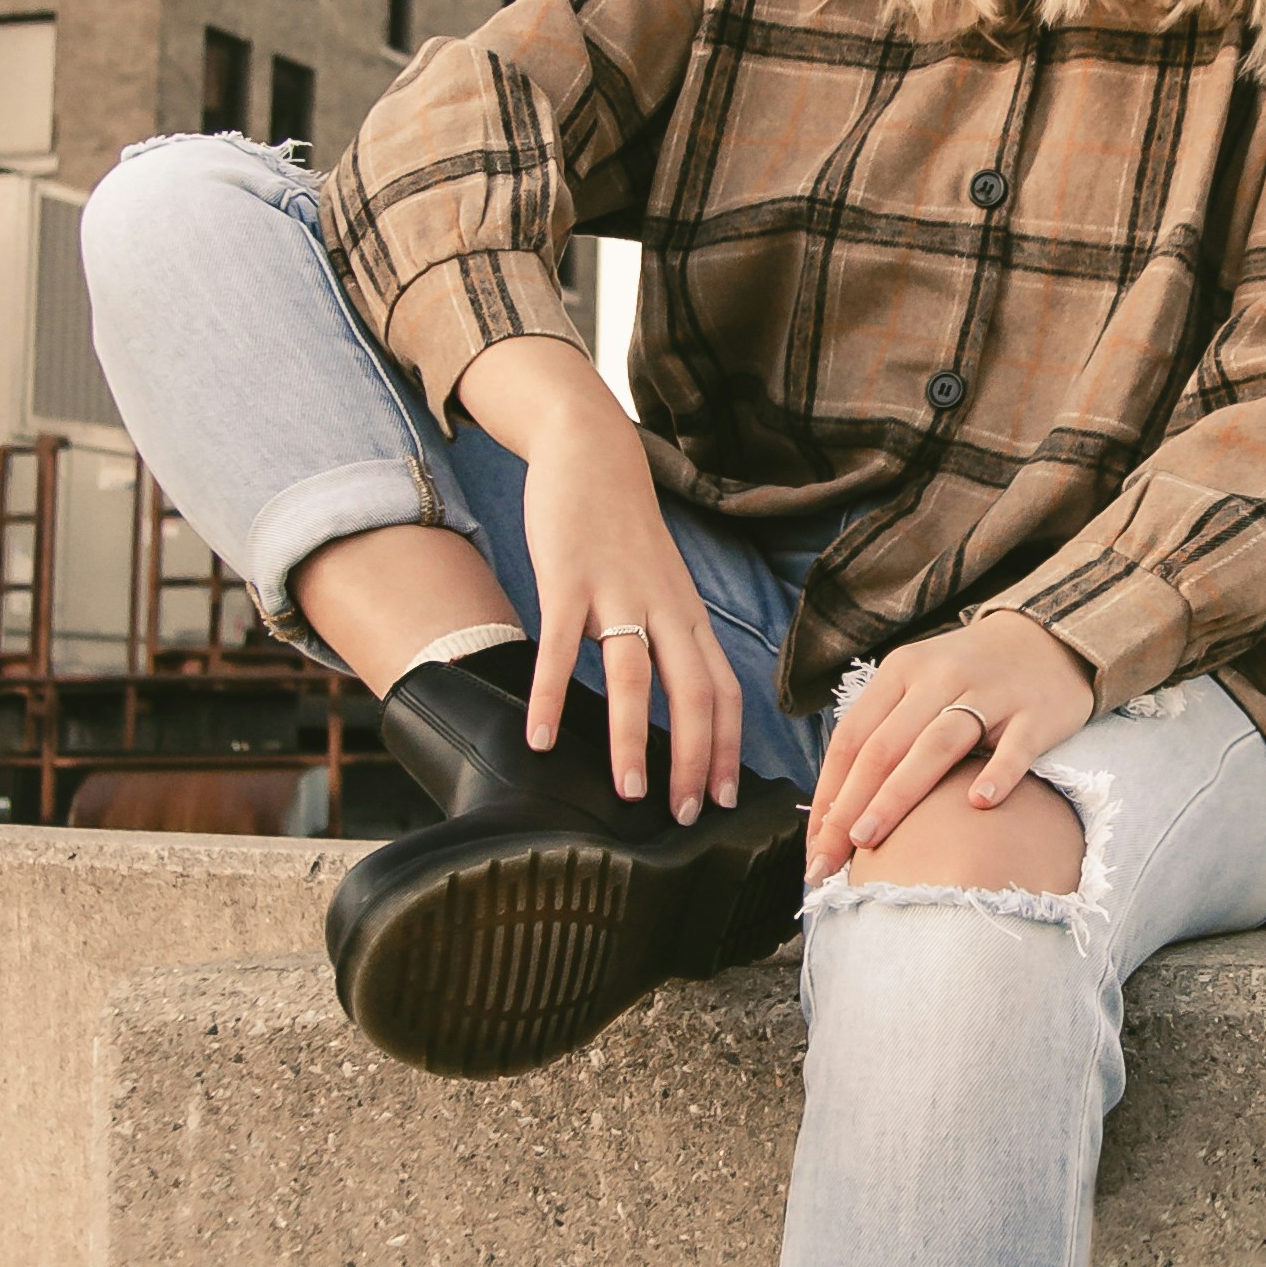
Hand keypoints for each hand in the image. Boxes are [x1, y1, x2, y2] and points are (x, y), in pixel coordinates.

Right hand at [454, 336, 743, 822]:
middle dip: (694, 760)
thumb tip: (667, 701)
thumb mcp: (661, 584)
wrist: (592, 451)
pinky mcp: (569, 578)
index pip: (724, 691)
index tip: (723, 798)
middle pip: (694, 693)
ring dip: (633, 740)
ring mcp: (617, 593)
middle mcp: (664, 608)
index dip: (726, 748)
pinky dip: (551, 695)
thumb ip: (666, 637)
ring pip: (635, 677)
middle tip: (687, 816)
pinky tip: (539, 736)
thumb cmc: (623, 528)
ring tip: (630, 793)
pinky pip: (560, 647)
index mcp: (688, 615)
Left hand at [805, 613, 1096, 880]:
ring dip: (897, 796)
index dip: (828, 794)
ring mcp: (989, 694)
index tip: (815, 846)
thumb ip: (884, 733)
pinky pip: (1014, 748)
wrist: (1049, 640)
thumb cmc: (971, 678)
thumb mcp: (919, 686)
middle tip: (827, 860)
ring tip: (869, 840)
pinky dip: (997, 774)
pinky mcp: (1035, 714)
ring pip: (935, 747)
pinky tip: (978, 804)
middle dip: (849, 807)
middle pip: (884, 747)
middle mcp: (939, 678)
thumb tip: (837, 812)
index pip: (852, 737)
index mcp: (902, 670)